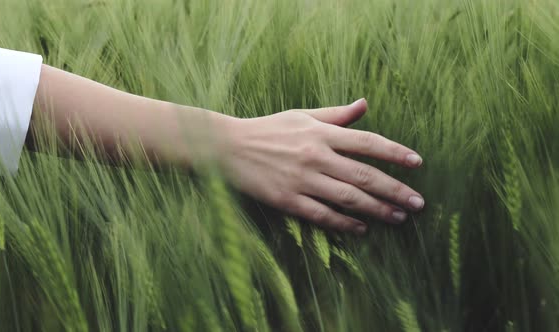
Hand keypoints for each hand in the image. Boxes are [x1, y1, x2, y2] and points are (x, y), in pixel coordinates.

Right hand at [217, 99, 424, 234]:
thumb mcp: (302, 115)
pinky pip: (323, 215)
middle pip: (365, 175)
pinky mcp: (288, 200)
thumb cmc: (268, 129)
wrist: (228, 147)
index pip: (367, 143)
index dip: (395, 153)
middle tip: (418, 203)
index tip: (417, 163)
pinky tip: (362, 229)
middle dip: (396, 190)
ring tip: (399, 217)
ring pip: (349, 198)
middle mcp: (315, 156)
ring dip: (378, 209)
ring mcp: (302, 180)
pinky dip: (345, 224)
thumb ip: (336, 114)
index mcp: (321, 133)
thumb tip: (365, 104)